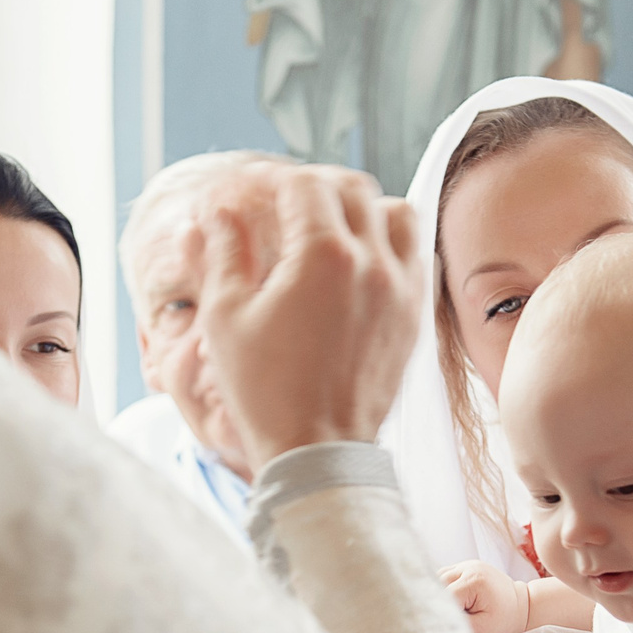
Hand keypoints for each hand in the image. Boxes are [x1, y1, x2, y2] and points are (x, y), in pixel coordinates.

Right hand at [196, 165, 422, 469]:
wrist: (318, 451)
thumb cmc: (265, 391)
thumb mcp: (226, 317)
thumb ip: (223, 252)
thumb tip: (216, 210)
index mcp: (322, 255)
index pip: (304, 184)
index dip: (273, 181)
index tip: (253, 192)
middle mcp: (372, 262)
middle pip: (354, 187)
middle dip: (317, 185)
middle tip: (289, 203)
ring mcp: (401, 289)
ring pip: (397, 212)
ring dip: (364, 208)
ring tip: (333, 227)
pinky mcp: (414, 316)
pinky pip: (415, 254)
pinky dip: (391, 243)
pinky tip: (362, 262)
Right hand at [442, 561, 528, 632]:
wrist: (520, 605)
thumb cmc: (504, 618)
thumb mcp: (480, 628)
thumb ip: (457, 624)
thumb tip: (436, 622)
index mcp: (474, 581)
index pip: (444, 597)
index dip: (440, 612)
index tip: (442, 624)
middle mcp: (468, 568)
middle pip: (437, 585)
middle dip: (438, 603)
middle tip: (449, 617)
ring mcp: (465, 565)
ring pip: (437, 579)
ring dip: (440, 595)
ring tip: (455, 608)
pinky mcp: (464, 567)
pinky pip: (444, 576)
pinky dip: (443, 589)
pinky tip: (454, 600)